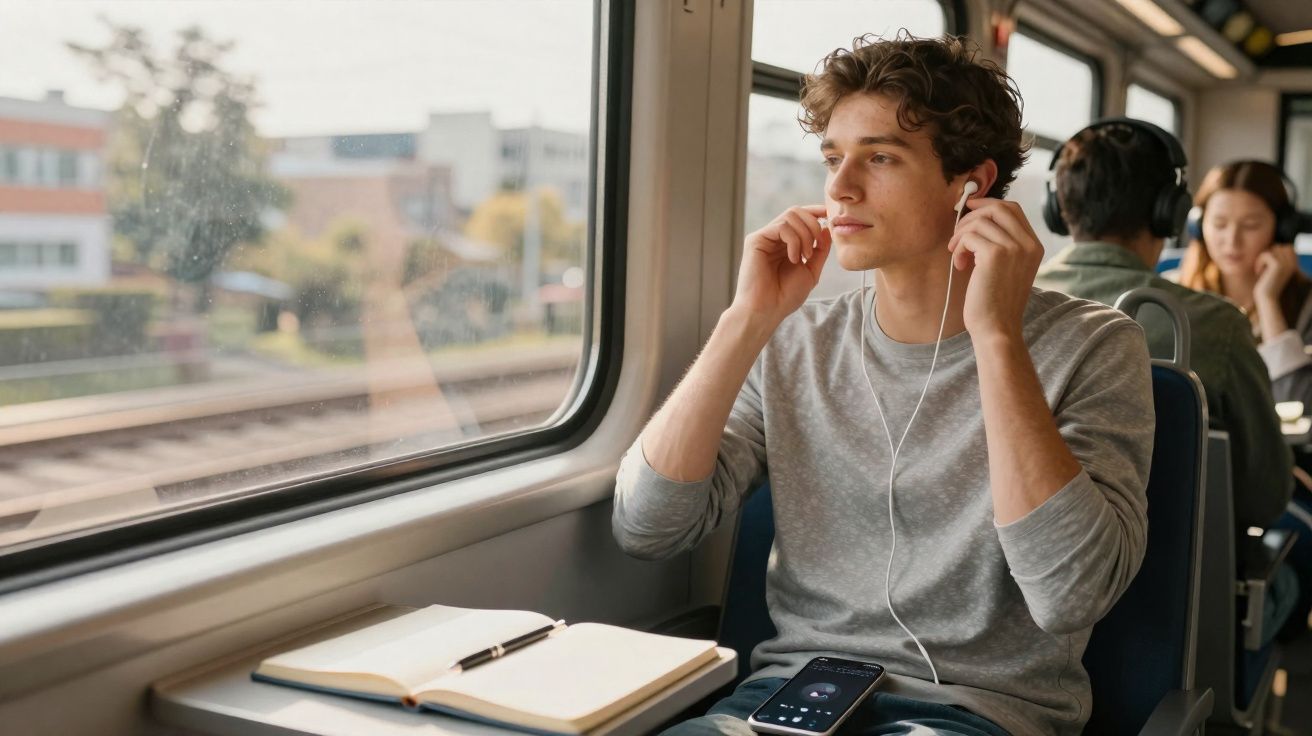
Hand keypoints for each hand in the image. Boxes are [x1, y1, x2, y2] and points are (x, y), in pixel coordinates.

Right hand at [731, 205, 831, 324]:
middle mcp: (773, 237)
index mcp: (785, 243)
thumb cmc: (785, 296)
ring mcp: (764, 237)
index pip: (800, 217)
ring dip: (805, 235)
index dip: (816, 212)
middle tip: (814, 249)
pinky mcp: (755, 240)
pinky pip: (781, 226)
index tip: (830, 216)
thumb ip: (820, 250)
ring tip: (804, 257)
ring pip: (791, 215)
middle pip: (797, 211)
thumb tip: (826, 228)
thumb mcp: (811, 271)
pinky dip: (794, 241)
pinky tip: (794, 259)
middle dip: (813, 225)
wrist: (767, 310)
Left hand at [947, 198, 1042, 339]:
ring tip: (957, 255)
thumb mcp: (1007, 268)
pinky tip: (959, 265)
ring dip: (960, 236)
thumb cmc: (996, 302)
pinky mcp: (994, 255)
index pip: (1013, 209)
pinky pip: (969, 236)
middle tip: (957, 235)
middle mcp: (1028, 244)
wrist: (997, 328)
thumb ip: (1002, 244)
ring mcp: (1013, 248)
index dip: (988, 204)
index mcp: (1034, 246)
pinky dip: (958, 248)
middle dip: (971, 216)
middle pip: (997, 208)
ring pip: (979, 222)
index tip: (969, 209)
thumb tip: (977, 218)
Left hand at [1255, 246, 1297, 303]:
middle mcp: (1293, 263)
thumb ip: (1276, 259)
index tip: (1268, 266)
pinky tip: (1258, 272)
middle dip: (1269, 254)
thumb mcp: (1273, 270)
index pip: (1287, 247)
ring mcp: (1287, 263)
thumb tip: (1275, 246)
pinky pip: (1266, 254)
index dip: (1275, 253)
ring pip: (1273, 249)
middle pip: (1279, 246)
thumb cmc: (1267, 285)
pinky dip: (1259, 262)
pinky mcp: (1278, 265)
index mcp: (1295, 264)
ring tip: (1261, 270)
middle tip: (1263, 267)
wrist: (1266, 298)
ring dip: (1263, 258)